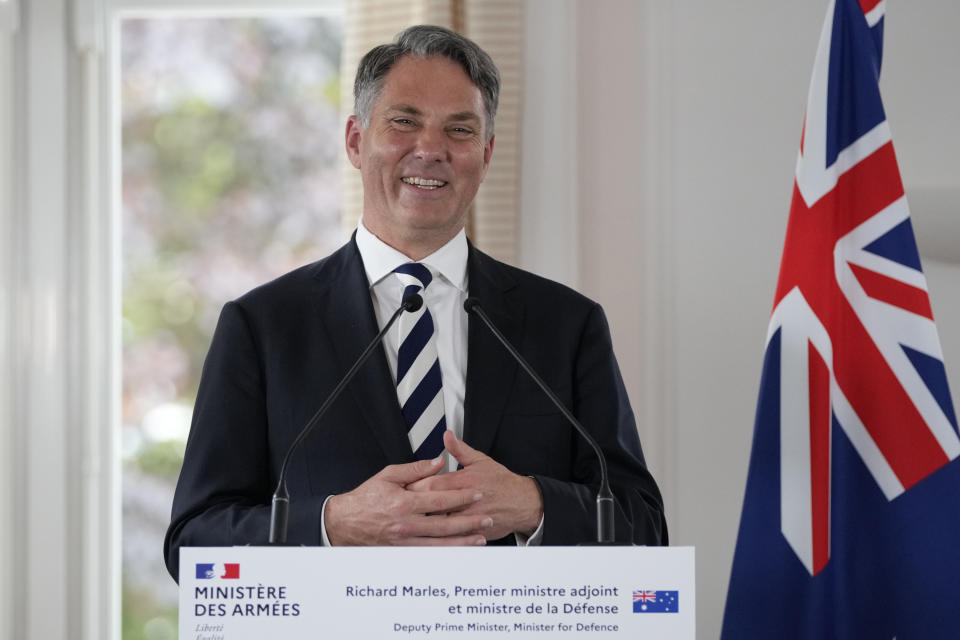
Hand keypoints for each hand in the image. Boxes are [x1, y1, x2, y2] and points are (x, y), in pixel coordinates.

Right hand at [324, 456, 493, 545]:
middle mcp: (406, 523)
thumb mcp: (388, 475)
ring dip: (463, 540)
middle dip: (469, 521)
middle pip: (445, 524)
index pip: (440, 499)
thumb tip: (438, 461)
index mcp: (403, 502)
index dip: (461, 497)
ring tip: (480, 537)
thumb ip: (416, 469)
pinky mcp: (403, 551)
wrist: (345, 522)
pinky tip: (459, 549)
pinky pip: (429, 553)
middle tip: (487, 517)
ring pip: (440, 543)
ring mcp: (405, 540)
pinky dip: (446, 552)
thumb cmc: (365, 498)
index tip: (476, 493)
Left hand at [407, 431, 543, 539]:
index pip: (433, 483)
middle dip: (415, 505)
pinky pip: (452, 537)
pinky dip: (438, 538)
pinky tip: (426, 537)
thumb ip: (460, 449)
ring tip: (409, 522)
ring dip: (424, 523)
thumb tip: (447, 436)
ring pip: (439, 523)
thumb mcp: (481, 460)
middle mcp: (465, 499)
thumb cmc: (502, 482)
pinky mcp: (472, 531)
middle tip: (399, 506)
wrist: (523, 503)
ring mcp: (469, 517)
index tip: (403, 487)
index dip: (416, 485)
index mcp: (465, 480)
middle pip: (432, 504)